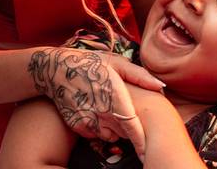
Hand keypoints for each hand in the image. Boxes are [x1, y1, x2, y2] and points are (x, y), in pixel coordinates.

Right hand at [27, 47, 164, 159]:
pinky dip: (99, 128)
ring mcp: (90, 121)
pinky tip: (95, 111)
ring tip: (109, 109)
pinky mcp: (79, 126)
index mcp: (115, 96)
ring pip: (111, 135)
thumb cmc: (90, 63)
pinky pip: (96, 134)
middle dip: (130, 129)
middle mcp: (103, 112)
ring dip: (115, 128)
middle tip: (125, 112)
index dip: (141, 144)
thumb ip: (140, 76)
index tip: (149, 154)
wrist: (55, 69)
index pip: (133, 128)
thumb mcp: (117, 62)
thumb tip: (161, 87)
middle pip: (125, 133)